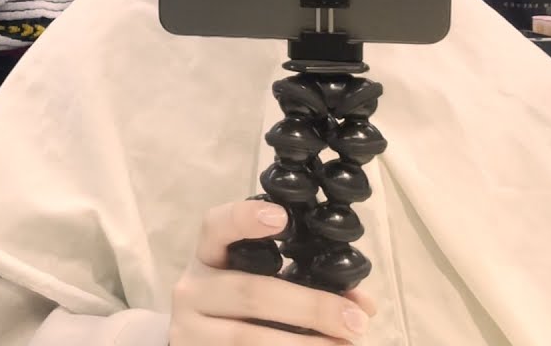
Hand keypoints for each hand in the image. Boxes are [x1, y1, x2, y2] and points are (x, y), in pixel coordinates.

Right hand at [169, 201, 374, 344]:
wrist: (195, 342)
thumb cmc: (235, 309)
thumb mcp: (257, 286)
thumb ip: (303, 285)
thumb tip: (362, 305)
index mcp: (208, 257)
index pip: (216, 226)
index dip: (244, 218)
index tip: (282, 217)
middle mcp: (191, 289)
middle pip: (251, 292)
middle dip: (311, 307)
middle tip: (354, 321)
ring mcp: (188, 329)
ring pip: (248, 337)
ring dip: (305, 345)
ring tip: (344, 345)